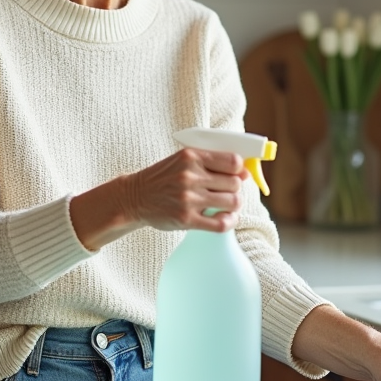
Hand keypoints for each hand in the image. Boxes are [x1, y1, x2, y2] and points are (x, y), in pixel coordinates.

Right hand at [69, 147, 247, 249]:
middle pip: (234, 184)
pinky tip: (225, 219)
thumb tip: (245, 174)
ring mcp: (188, 198)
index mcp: (191, 157)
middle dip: (235, 190)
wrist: (134, 197)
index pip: (233, 161)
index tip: (235, 176)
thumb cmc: (163, 178)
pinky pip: (221, 223)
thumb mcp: (183, 161)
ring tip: (225, 206)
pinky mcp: (186, 219)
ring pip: (232, 202)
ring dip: (233, 206)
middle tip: (226, 193)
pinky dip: (230, 222)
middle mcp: (190, 176)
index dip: (239, 170)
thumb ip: (212, 163)